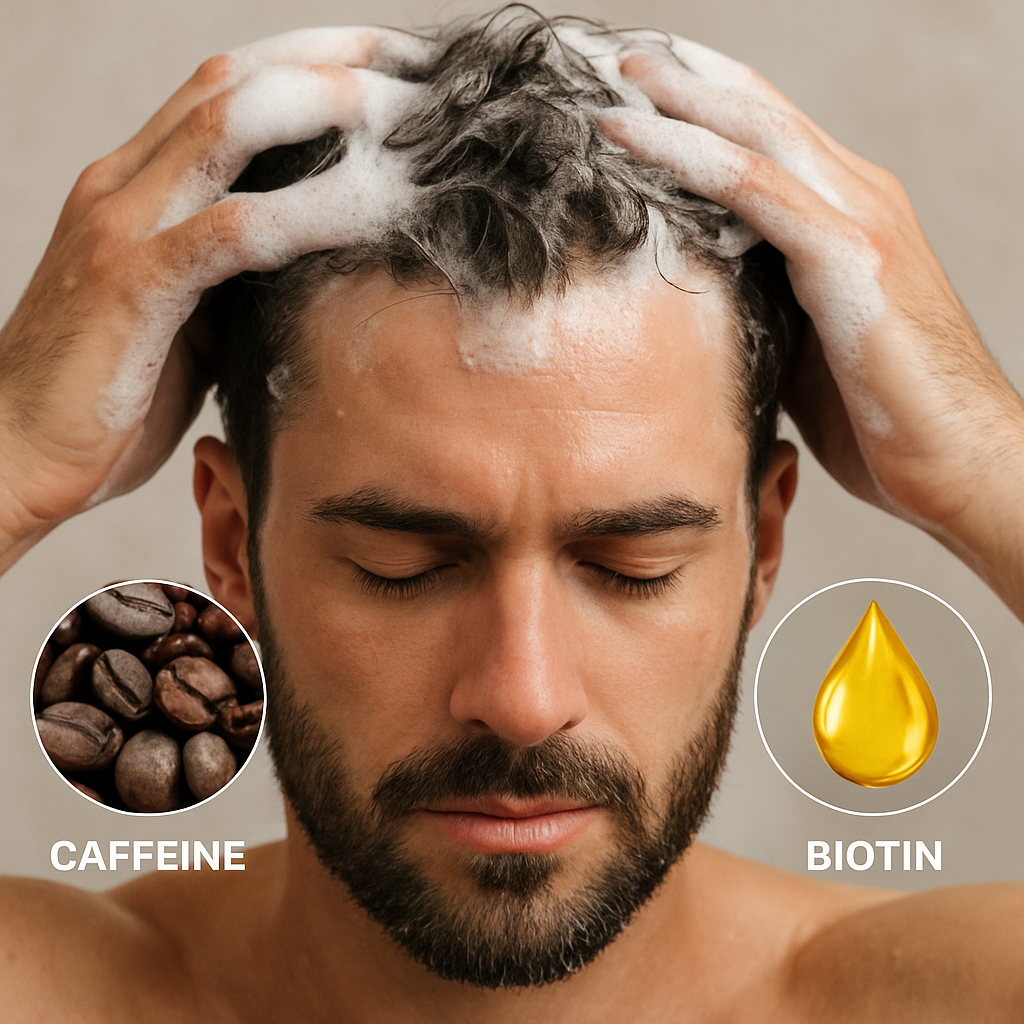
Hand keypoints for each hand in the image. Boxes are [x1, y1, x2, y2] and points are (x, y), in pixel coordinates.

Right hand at [0, 27, 417, 573]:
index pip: (225, 90)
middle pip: (234, 82)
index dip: (309, 63)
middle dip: (331, 63)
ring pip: (229, 128)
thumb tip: (307, 267)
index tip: (390, 68)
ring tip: (407, 116)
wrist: (10, 456)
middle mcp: (122, 186)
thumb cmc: (105, 398)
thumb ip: (228, 279)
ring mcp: (121, 228)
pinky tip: (368, 207)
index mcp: (134, 188)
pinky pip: (231, 230)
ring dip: (325, 110)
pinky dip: (305, 212)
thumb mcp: (181, 322)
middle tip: (418, 70)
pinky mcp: (130, 286)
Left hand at [599, 41, 1023, 615]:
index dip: (698, 100)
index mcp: (846, 216)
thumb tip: (693, 294)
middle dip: (678, 76)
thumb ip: (760, 302)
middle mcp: (858, 199)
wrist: (959, 466)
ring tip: (605, 75)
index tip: (629, 88)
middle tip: (604, 53)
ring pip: (753, 131)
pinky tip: (632, 139)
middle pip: (756, 109)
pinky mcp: (854, 260)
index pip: (765, 132)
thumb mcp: (803, 345)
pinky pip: (756, 191)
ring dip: (673, 99)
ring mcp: (861, 221)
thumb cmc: (882, 417)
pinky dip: (688, 157)